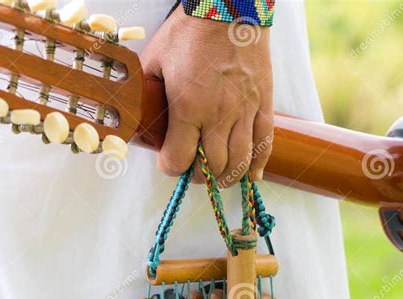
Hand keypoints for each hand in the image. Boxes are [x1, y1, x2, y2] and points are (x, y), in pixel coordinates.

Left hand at [141, 5, 272, 186]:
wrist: (228, 6)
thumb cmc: (189, 31)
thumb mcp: (155, 61)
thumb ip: (147, 93)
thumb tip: (138, 114)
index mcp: (188, 107)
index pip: (179, 160)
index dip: (170, 168)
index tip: (168, 164)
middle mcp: (218, 114)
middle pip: (211, 167)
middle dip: (198, 176)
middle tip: (192, 170)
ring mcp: (244, 110)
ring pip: (238, 162)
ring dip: (226, 177)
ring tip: (217, 176)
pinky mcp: (263, 103)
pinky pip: (264, 143)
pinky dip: (257, 164)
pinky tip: (250, 175)